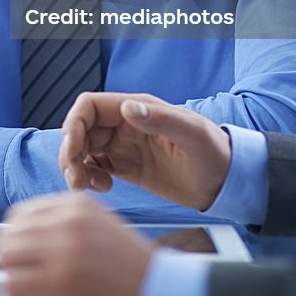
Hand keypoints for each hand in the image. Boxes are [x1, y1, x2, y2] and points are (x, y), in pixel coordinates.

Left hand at [0, 193, 154, 295]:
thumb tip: (19, 243)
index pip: (21, 215)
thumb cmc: (132, 272)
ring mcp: (64, 247)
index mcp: (78, 203)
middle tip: (35, 283)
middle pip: (9, 236)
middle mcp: (68, 219)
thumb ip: (63, 229)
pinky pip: (12, 288)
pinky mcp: (60, 279)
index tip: (33, 262)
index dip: (20, 242)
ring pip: (6, 259)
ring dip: (16, 281)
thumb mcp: (98, 231)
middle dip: (15, 263)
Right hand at [59, 92, 230, 209]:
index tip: (72, 151)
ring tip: (87, 187)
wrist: (225, 182)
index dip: (73, 125)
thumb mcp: (191, 134)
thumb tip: (127, 108)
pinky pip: (94, 167)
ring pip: (83, 149)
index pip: (89, 106)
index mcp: (137, 107)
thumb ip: (160, 119)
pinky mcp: (126, 166)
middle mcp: (125, 123)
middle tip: (77, 181)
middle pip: (80, 130)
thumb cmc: (214, 153)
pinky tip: (104, 188)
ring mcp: (124, 145)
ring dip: (76, 167)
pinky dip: (89, 177)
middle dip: (70, 152)